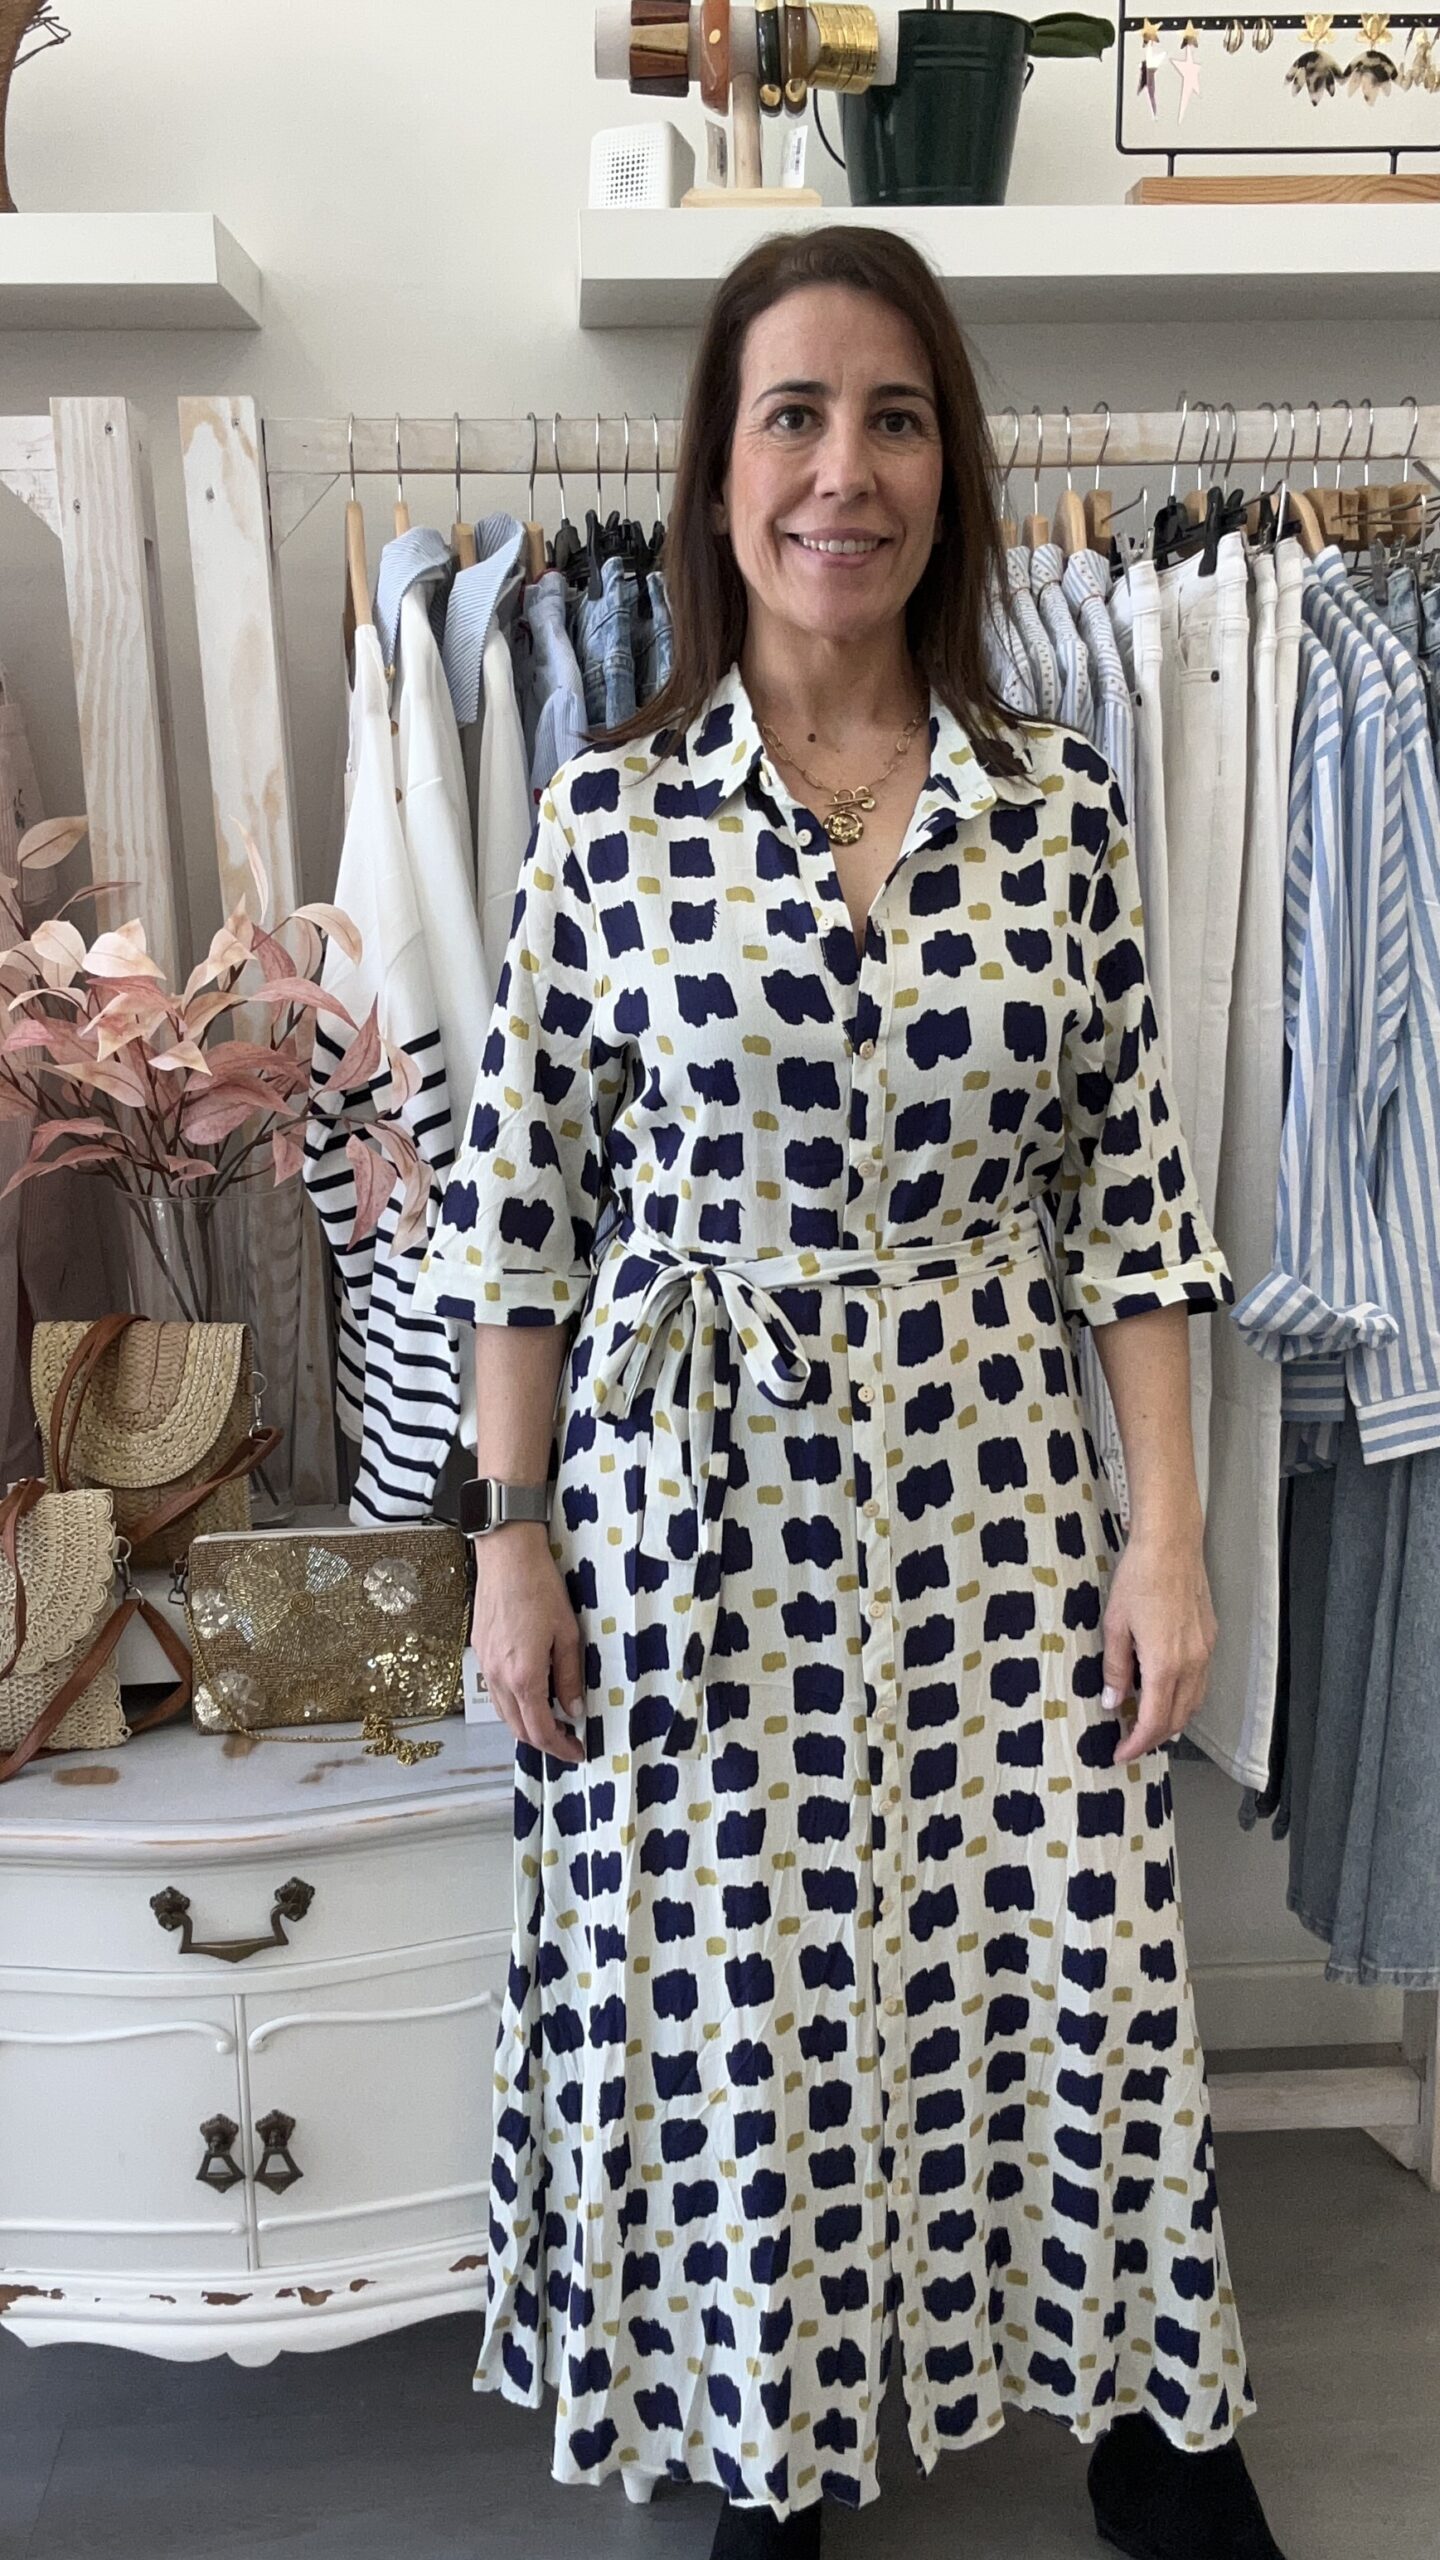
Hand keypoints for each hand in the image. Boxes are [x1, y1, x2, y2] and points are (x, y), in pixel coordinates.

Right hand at [470, 1524, 584, 1765]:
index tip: (577, 1752)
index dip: (560, 1748)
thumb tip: (574, 1709)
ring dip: (527, 1725)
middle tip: (568, 1742)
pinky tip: (532, 1693)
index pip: (540, 1730)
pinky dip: (514, 1704)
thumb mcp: (567, 1634)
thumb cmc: (540, 1588)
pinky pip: (496, 1691)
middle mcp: (499, 1677)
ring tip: (553, 1720)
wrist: (506, 1556)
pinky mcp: (480, 1651)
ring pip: (504, 1713)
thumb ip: (569, 1676)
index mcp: (524, 1676)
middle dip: (544, 1743)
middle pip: (518, 1729)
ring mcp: (486, 1665)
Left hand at [1100, 1518, 1215, 1766]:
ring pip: (1194, 1703)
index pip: (1153, 1721)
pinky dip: (1184, 1699)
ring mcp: (1205, 1652)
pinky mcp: (1210, 1639)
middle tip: (1129, 1743)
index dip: (1137, 1744)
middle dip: (1153, 1738)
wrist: (1172, 1545)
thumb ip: (1115, 1668)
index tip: (1120, 1754)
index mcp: (1165, 1665)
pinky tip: (1167, 1694)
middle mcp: (1192, 1664)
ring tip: (1146, 1725)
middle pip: (1177, 1719)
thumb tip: (1112, 1702)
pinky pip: (1200, 1683)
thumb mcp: (1115, 1625)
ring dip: (1172, 1721)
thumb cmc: (1139, 1579)